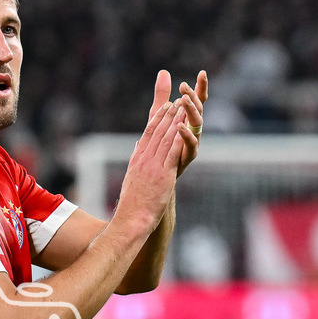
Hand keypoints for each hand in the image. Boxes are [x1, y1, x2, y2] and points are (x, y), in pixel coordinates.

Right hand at [116, 98, 184, 235]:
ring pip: (166, 139)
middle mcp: (144, 160)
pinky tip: (186, 129)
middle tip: (178, 100)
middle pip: (157, 131)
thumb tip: (137, 151)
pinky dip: (179, 139)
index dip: (158, 118)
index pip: (148, 133)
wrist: (132, 218)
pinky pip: (172, 153)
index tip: (166, 106)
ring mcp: (153, 167)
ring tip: (184, 109)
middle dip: (169, 114)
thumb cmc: (133, 204)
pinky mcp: (163, 175)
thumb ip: (137, 163)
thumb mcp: (132, 179)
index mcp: (137, 160)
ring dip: (176, 122)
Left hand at [149, 69, 207, 176]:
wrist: (156, 172)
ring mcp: (193, 141)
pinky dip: (186, 134)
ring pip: (197, 124)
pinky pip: (191, 143)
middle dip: (192, 97)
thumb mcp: (158, 115)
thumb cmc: (159, 141)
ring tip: (183, 100)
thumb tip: (163, 71)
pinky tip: (180, 125)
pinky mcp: (188, 155)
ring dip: (191, 111)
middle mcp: (194, 128)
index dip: (201, 87)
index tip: (202, 73)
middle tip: (183, 86)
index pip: (197, 99)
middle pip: (198, 109)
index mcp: (188, 117)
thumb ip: (162, 95)